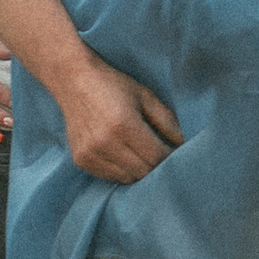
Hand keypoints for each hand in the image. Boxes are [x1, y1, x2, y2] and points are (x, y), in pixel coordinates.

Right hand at [62, 57, 182, 183]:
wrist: (74, 80)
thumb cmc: (114, 85)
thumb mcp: (144, 95)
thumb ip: (166, 120)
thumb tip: (184, 143)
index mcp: (124, 124)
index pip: (156, 156)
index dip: (169, 157)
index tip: (175, 151)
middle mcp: (105, 143)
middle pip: (143, 171)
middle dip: (156, 165)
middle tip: (161, 153)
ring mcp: (91, 154)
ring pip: (127, 178)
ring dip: (139, 170)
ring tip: (142, 154)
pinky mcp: (81, 161)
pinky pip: (110, 177)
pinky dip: (122, 171)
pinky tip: (124, 155)